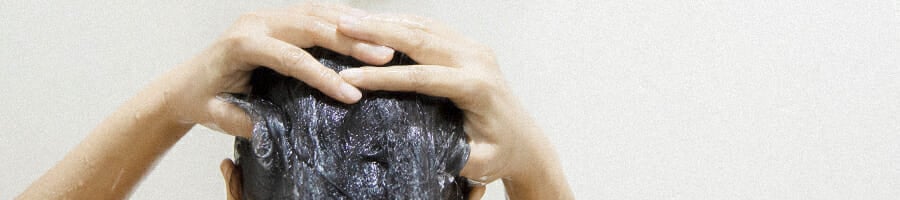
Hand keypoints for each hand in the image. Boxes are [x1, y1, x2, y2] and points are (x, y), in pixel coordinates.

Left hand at [160, 3, 394, 136]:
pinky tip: (367, 28)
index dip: (324, 77)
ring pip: (316, 13)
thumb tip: (277, 130)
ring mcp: (266, 16)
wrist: (184, 84)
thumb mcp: (219, 116)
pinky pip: (314, 12)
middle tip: (383, 56)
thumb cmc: (202, 101)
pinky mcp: (277, 18)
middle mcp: (255, 23)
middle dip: (350, 42)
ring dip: (353, 27)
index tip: (352, 94)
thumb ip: (246, 121)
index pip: (292, 58)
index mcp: (242, 44)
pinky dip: (341, 19)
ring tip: (384, 41)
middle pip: (311, 27)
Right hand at [336, 12, 563, 188]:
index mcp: (477, 87)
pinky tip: (377, 23)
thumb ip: (449, 155)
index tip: (351, 77)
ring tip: (351, 20)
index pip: (422, 77)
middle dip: (379, 32)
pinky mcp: (469, 46)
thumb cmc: (499, 153)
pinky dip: (403, 23)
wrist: (524, 141)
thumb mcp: (476, 162)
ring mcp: (475, 49)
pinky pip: (432, 28)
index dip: (383, 77)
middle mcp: (477, 60)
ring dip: (387, 22)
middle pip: (421, 40)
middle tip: (344, 26)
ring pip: (425, 27)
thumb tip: (409, 147)